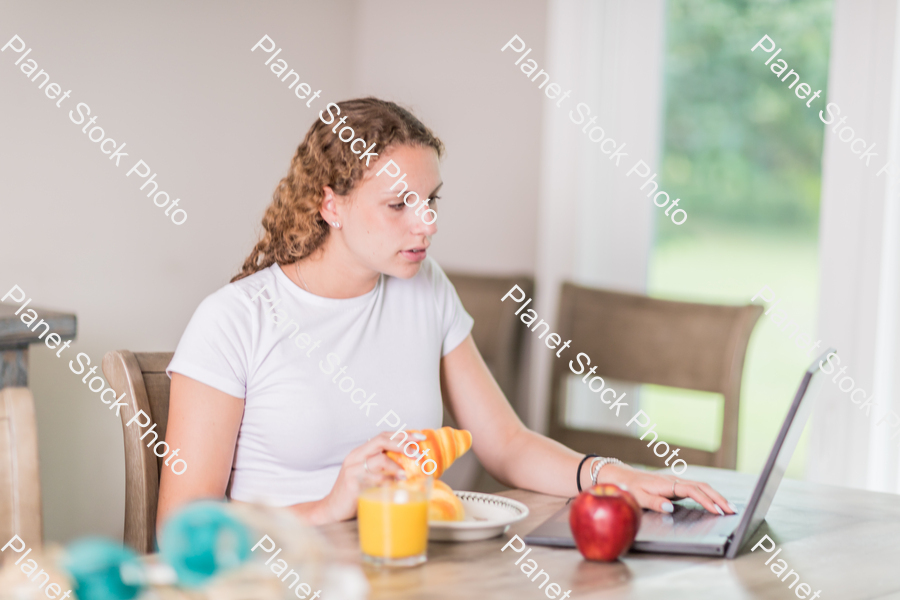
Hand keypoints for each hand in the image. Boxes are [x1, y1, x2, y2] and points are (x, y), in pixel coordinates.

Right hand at [315, 431, 423, 522]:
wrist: (332, 509)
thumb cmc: (355, 492)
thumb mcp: (368, 475)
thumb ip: (383, 468)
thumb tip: (412, 466)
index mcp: (360, 452)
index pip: (383, 436)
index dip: (402, 435)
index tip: (420, 438)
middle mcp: (355, 457)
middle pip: (381, 441)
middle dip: (403, 444)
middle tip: (418, 454)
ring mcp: (352, 470)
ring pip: (379, 460)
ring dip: (396, 466)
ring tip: (406, 475)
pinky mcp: (352, 485)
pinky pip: (374, 480)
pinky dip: (387, 482)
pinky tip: (394, 487)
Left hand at [595, 464, 735, 514]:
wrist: (624, 476)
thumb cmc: (630, 488)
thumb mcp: (638, 497)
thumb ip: (654, 502)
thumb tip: (670, 507)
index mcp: (667, 484)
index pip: (692, 491)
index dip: (706, 500)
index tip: (717, 510)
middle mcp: (675, 481)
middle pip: (702, 486)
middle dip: (718, 498)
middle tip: (732, 510)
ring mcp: (677, 482)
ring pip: (702, 486)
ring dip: (716, 496)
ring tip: (729, 508)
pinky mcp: (677, 485)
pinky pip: (697, 488)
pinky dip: (709, 494)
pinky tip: (715, 502)